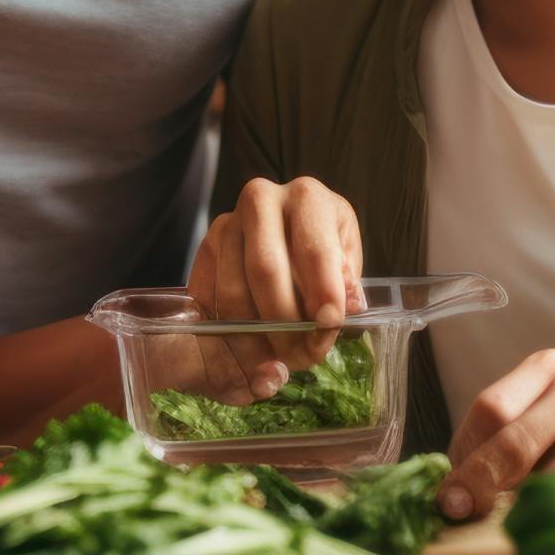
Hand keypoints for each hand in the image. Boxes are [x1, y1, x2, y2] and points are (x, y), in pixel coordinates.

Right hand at [183, 177, 363, 399]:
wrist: (289, 237)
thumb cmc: (325, 252)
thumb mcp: (347, 262)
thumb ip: (347, 285)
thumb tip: (348, 306)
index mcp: (308, 198)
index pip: (314, 248)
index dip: (324, 291)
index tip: (330, 324)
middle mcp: (262, 199)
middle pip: (265, 269)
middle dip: (284, 321)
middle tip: (301, 353)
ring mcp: (228, 221)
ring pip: (234, 290)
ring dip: (257, 335)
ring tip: (280, 356)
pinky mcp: (206, 246)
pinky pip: (211, 298)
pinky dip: (229, 331)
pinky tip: (252, 345)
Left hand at [439, 346, 554, 520]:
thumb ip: (523, 410)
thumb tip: (470, 459)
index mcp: (547, 367)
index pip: (489, 406)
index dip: (463, 447)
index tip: (450, 477)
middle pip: (513, 442)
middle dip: (478, 481)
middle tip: (455, 508)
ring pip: (554, 476)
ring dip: (527, 502)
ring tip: (512, 515)